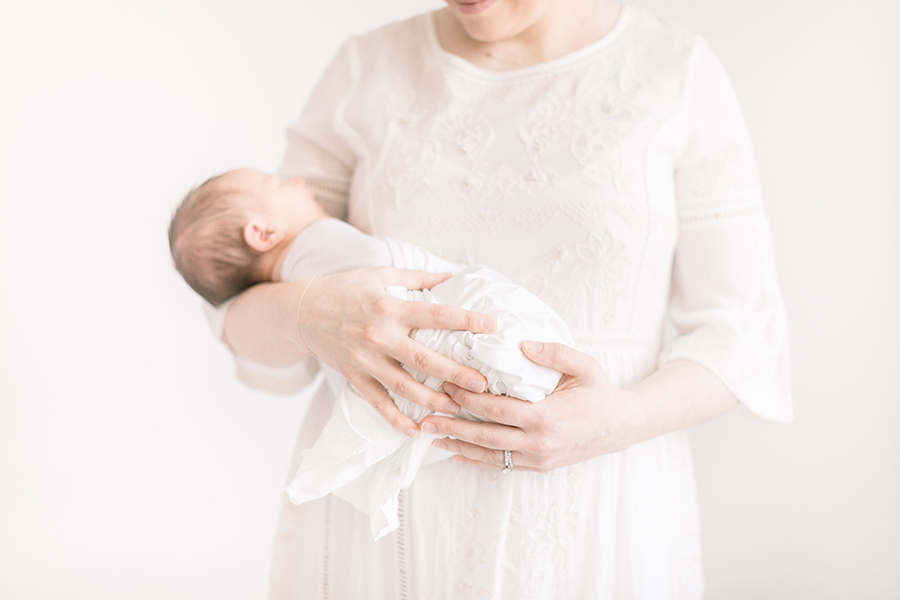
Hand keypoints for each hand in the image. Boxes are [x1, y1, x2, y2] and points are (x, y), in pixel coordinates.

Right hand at [300, 267, 496, 436]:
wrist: (303, 310)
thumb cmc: (348, 289)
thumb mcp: (382, 275)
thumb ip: (418, 278)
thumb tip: (453, 276)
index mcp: (389, 307)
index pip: (435, 315)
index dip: (465, 319)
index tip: (491, 326)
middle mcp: (378, 335)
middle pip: (423, 359)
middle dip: (455, 373)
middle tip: (483, 384)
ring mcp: (365, 360)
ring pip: (403, 387)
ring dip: (432, 400)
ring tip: (457, 408)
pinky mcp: (354, 377)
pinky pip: (377, 402)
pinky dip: (395, 419)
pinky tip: (415, 431)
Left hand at [420, 341, 646, 471]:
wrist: (622, 427)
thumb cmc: (600, 393)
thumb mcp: (584, 365)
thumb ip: (553, 352)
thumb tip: (521, 343)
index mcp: (547, 416)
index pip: (496, 408)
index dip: (468, 398)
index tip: (446, 385)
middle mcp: (539, 442)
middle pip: (485, 435)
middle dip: (452, 426)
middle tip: (425, 418)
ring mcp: (539, 459)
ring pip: (490, 455)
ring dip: (458, 446)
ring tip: (432, 437)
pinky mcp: (540, 467)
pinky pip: (502, 465)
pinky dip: (477, 460)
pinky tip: (457, 454)